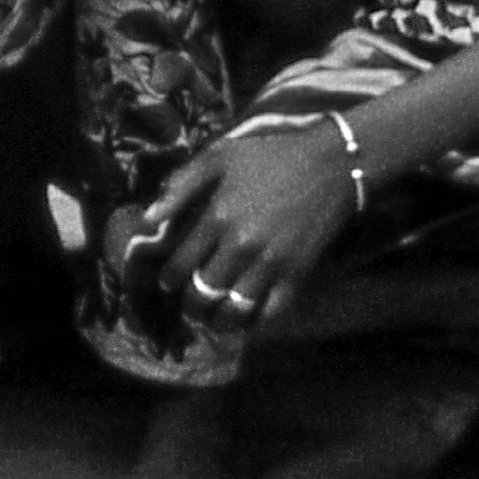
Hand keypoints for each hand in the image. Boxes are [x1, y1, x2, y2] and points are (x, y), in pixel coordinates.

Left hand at [144, 118, 365, 321]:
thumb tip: (148, 219)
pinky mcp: (298, 274)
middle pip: (203, 291)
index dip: (169, 279)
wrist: (331, 163)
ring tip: (212, 320)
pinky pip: (271, 313)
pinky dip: (255, 323)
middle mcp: (241, 245)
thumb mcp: (219, 156)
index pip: (181, 263)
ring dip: (218, 320)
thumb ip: (181, 185)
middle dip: (190, 304)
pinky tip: (246, 319)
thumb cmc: (270, 155)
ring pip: (234, 309)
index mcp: (217, 217)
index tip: (167, 283)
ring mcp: (271, 263)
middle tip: (188, 306)